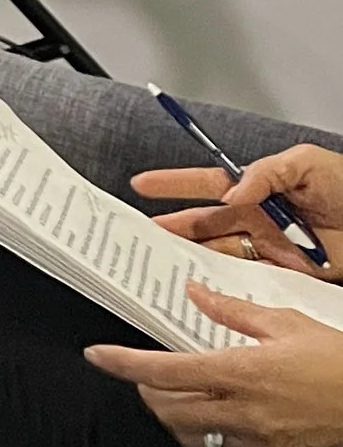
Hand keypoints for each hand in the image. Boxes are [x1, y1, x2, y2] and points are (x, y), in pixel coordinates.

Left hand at [86, 284, 342, 446]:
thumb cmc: (339, 363)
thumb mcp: (287, 323)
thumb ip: (232, 310)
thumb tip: (195, 292)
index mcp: (240, 372)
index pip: (163, 370)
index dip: (122, 363)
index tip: (97, 355)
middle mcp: (242, 412)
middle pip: (167, 408)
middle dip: (147, 389)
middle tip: (148, 372)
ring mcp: (257, 444)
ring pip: (189, 439)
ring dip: (174, 418)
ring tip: (178, 397)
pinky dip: (207, 446)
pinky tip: (212, 429)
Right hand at [135, 145, 342, 279]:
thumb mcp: (305, 162)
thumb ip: (264, 173)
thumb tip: (232, 192)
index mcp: (259, 186)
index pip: (208, 184)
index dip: (174, 184)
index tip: (142, 185)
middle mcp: (259, 216)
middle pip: (207, 223)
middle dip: (175, 225)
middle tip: (146, 231)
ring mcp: (272, 245)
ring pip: (222, 251)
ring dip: (195, 255)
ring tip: (167, 259)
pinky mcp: (288, 270)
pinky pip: (252, 277)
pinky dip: (230, 281)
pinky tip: (210, 284)